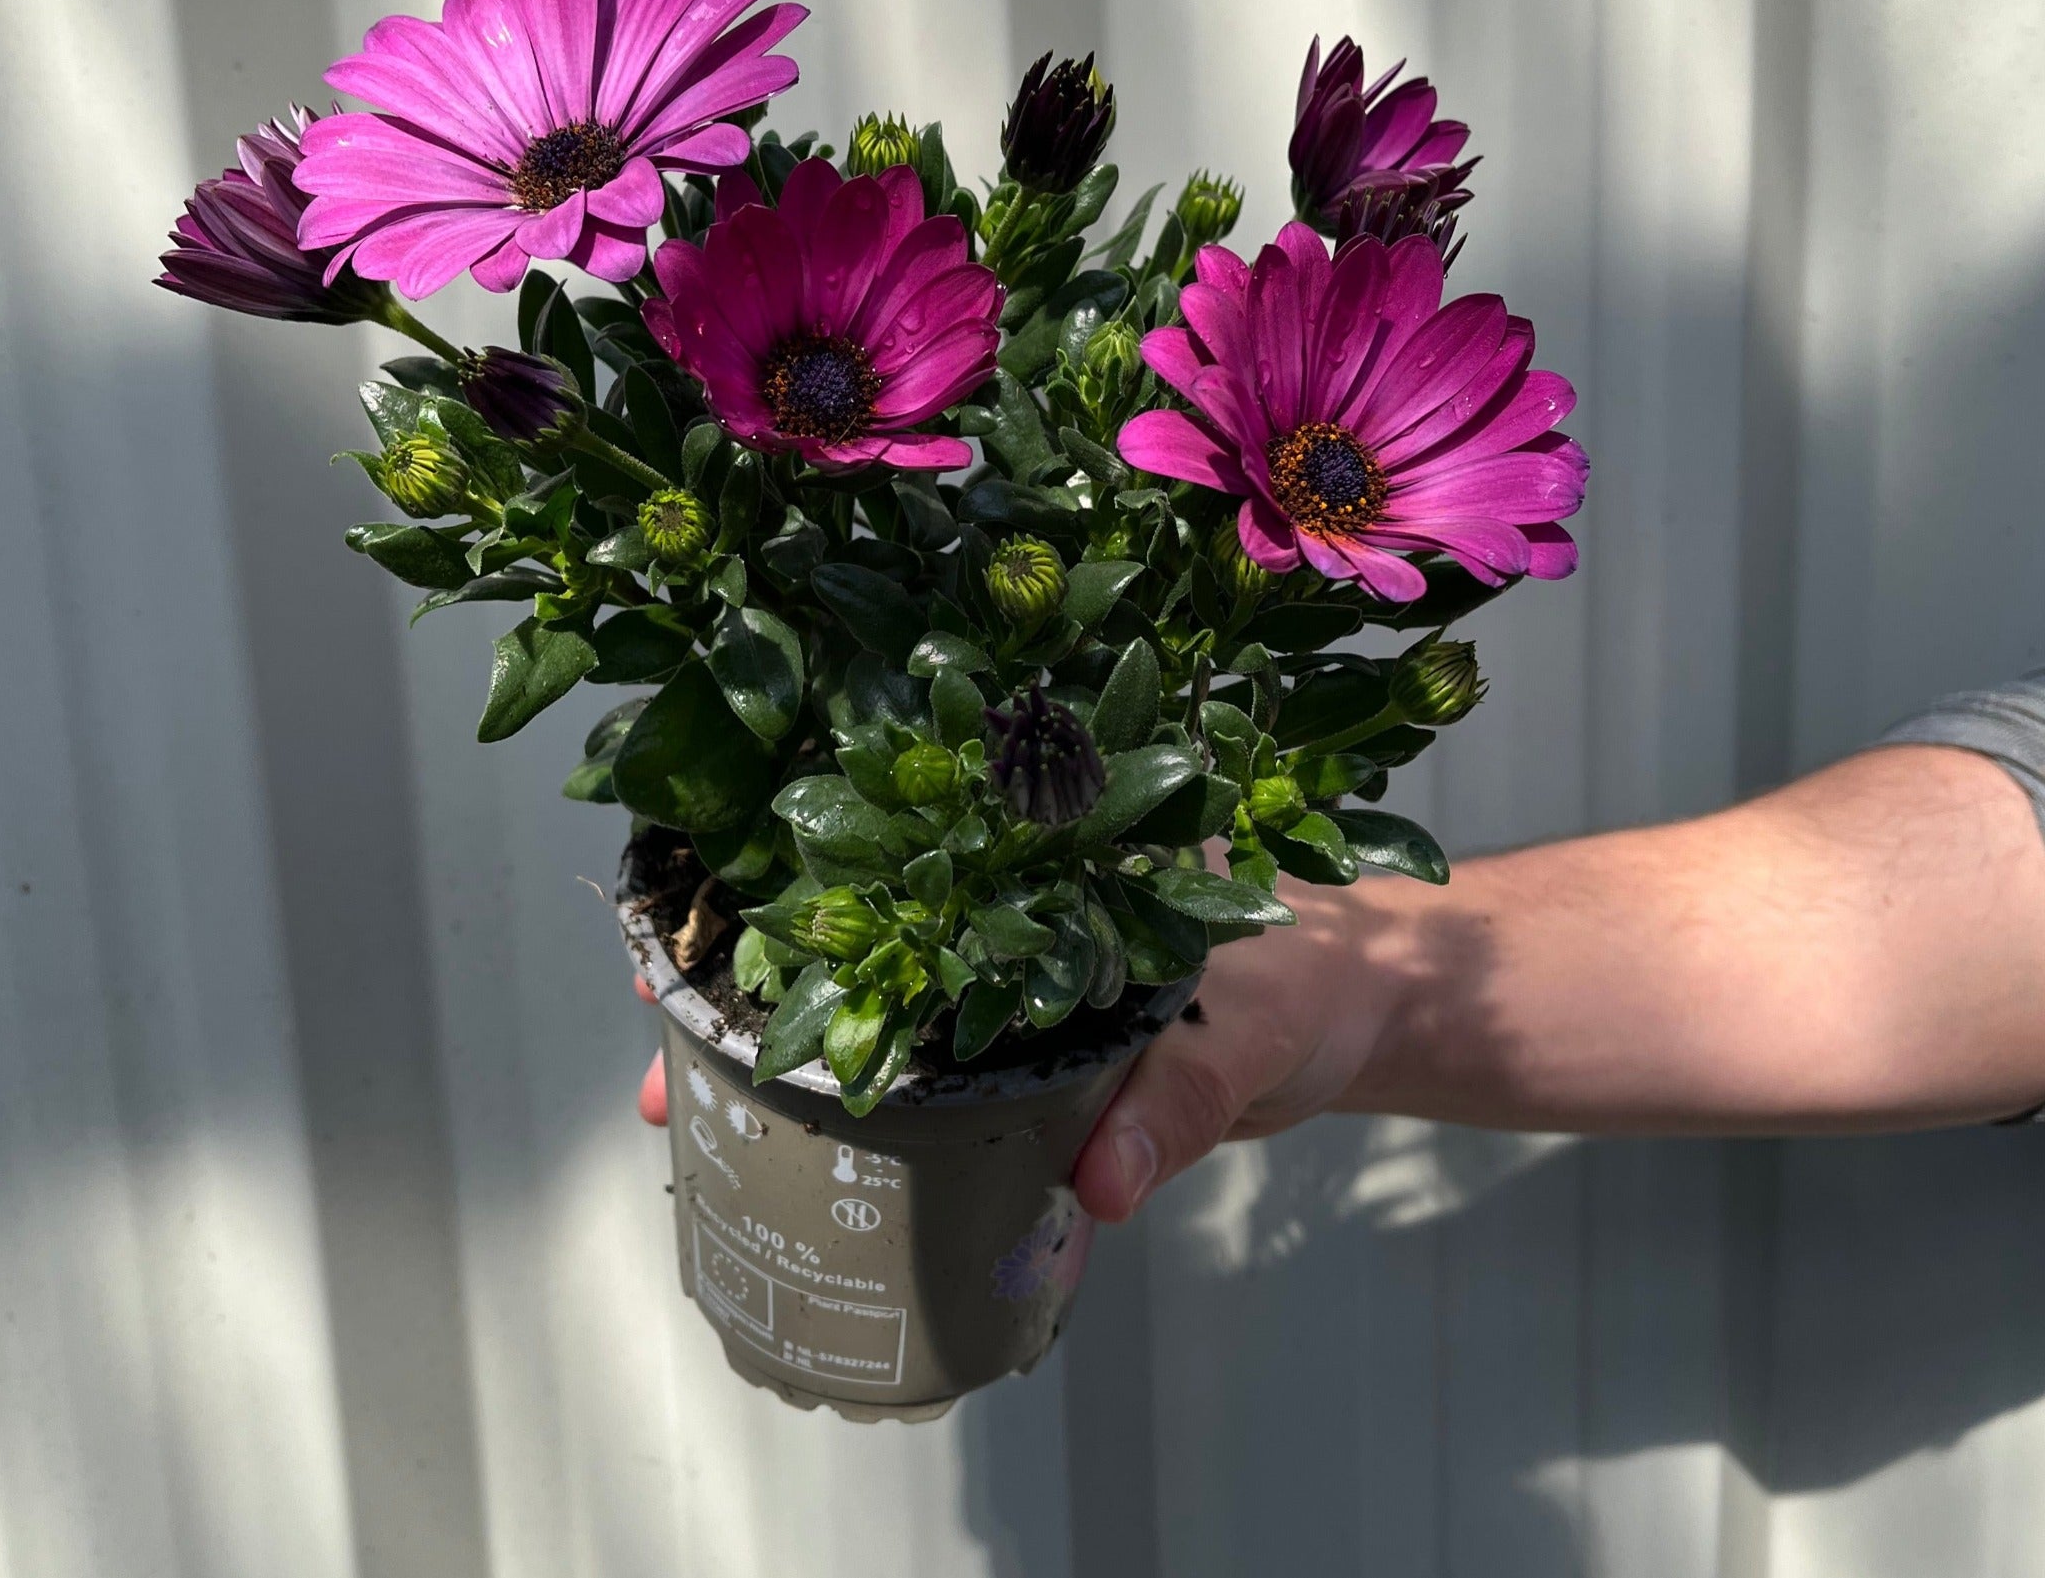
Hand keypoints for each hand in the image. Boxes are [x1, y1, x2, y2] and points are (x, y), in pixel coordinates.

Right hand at [630, 883, 1402, 1207]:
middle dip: (758, 995)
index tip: (696, 970)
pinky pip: (941, 1084)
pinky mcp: (1041, 1054)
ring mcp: (1017, 981)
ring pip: (884, 1011)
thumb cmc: (1319, 972)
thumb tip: (1099, 1184)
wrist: (1374, 1008)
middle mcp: (1011, 910)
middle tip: (669, 1075)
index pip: (889, 859)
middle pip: (857, 936)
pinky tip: (822, 1163)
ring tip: (707, 1123)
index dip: (786, 908)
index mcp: (1044, 863)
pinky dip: (883, 1119)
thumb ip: (1181, 1095)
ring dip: (801, 1058)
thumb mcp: (1254, 1019)